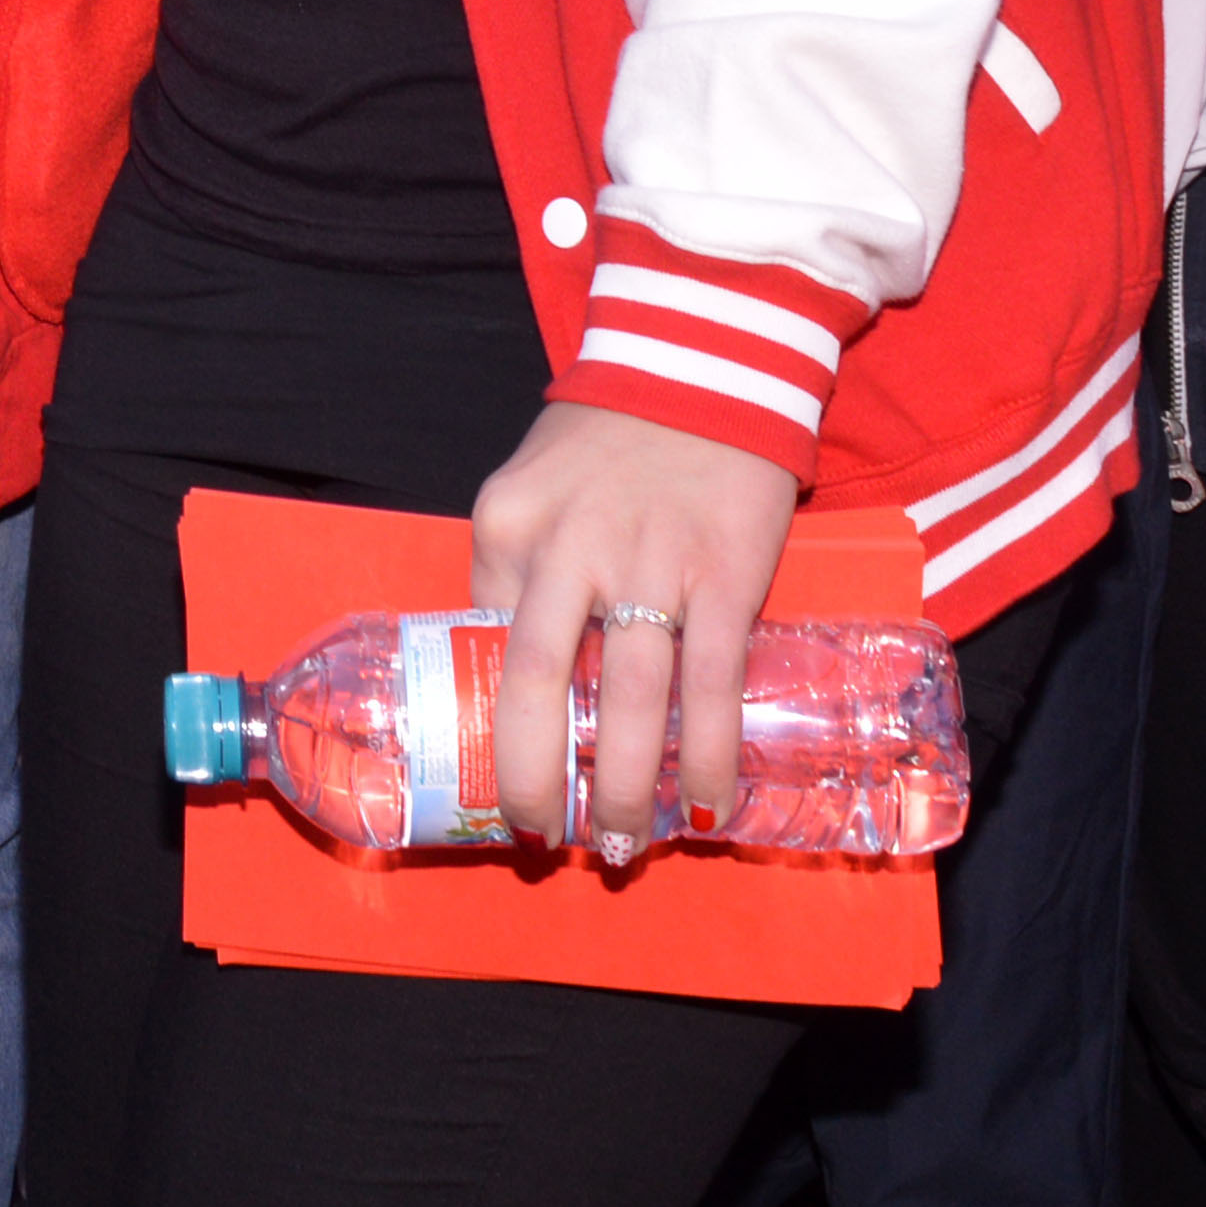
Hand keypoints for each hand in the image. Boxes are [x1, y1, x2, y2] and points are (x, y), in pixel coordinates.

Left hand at [464, 398, 799, 855]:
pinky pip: (709, 684)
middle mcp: (567, 545)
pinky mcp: (724, 573)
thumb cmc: (610, 441)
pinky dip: (708, 752)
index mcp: (507, 525)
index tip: (494, 779)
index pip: (482, 639)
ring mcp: (649, 561)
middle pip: (535, 683)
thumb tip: (513, 671)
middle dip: (531, 778)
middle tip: (540, 840)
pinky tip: (707, 801)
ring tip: (620, 845)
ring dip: (622, 787)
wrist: (705, 361)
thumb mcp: (532, 489)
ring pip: (626, 699)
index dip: (488, 721)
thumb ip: (520, 570)